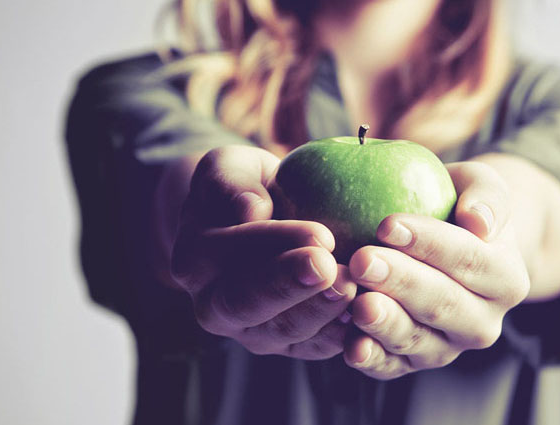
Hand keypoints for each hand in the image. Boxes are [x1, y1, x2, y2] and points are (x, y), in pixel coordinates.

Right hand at [171, 145, 356, 359]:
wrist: (260, 223)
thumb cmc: (246, 186)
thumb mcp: (228, 167)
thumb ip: (229, 182)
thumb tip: (249, 210)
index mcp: (194, 261)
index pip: (227, 253)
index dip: (273, 244)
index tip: (320, 234)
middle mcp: (214, 306)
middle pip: (248, 304)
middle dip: (291, 288)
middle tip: (332, 269)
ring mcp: (251, 332)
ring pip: (283, 332)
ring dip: (321, 313)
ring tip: (356, 288)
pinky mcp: (288, 346)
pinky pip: (313, 348)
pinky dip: (340, 337)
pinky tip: (365, 315)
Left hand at [344, 161, 529, 378]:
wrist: (446, 247)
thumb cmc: (458, 206)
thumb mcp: (481, 185)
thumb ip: (488, 196)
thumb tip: (478, 221)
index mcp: (507, 280)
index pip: (469, 260)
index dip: (429, 243)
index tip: (387, 224)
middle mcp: (484, 322)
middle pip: (442, 304)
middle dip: (401, 282)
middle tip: (362, 260)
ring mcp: (449, 348)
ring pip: (417, 340)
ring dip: (385, 323)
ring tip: (357, 303)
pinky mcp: (414, 363)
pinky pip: (393, 367)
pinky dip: (372, 360)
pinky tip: (350, 346)